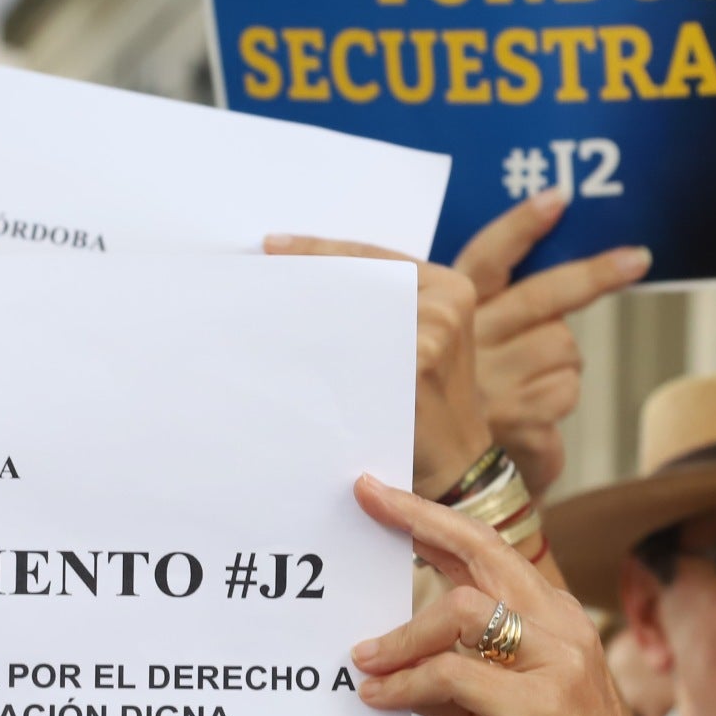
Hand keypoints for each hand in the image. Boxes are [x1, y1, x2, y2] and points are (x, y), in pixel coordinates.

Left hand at [265, 236, 492, 497]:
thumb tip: (298, 281)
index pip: (371, 257)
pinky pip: (352, 348)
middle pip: (358, 277)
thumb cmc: (425, 407)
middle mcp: (446, 303)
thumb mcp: (419, 344)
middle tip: (257, 281)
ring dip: (303, 313)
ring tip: (260, 314)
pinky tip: (284, 353)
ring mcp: (434, 334)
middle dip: (307, 278)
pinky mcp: (418, 366)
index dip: (317, 249)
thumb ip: (381, 310)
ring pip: (350, 309)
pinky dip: (315, 349)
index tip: (270, 247)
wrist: (458, 468)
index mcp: (450, 287)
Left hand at [349, 475, 669, 715]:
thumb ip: (449, 682)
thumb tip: (383, 665)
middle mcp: (561, 626)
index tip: (382, 496)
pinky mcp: (541, 705)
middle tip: (367, 499)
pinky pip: (452, 676)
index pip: (490, 550)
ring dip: (400, 637)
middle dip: (419, 519)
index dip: (435, 519)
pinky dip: (406, 684)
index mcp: (555, 620)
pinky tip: (377, 699)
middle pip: (483, 550)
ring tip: (362, 660)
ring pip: (460, 611)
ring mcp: (557, 662)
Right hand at [454, 192, 651, 494]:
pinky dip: (557, 400)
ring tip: (527, 384)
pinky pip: (565, 390)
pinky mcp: (517, 421)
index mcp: (449, 314)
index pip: (486, 260)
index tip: (558, 200)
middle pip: (542, 296)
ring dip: (561, 363)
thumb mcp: (466, 344)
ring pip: (564, 346)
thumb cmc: (466, 398)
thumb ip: (501, 304)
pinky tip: (530, 415)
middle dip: (596, 274)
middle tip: (638, 259)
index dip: (521, 228)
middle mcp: (466, 345)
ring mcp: (491, 384)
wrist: (451, 484)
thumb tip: (565, 257)